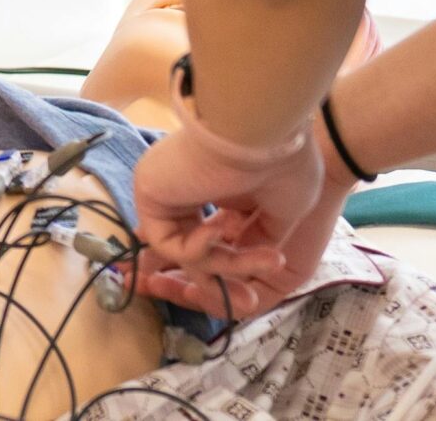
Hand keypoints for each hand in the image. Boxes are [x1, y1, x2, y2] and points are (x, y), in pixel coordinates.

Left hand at [131, 118, 354, 317]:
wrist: (269, 131)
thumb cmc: (285, 162)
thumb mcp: (281, 212)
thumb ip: (257, 239)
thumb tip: (244, 267)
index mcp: (216, 188)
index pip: (208, 241)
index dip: (227, 275)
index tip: (248, 301)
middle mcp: (188, 190)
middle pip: (191, 255)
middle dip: (222, 285)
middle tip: (249, 303)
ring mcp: (168, 191)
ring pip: (186, 254)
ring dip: (228, 266)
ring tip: (270, 258)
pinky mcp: (149, 192)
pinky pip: (168, 243)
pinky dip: (199, 248)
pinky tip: (223, 227)